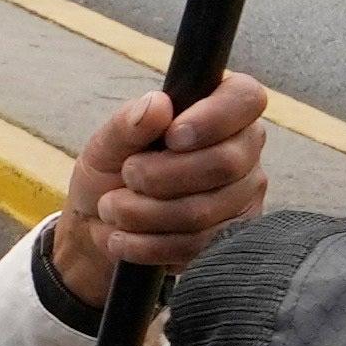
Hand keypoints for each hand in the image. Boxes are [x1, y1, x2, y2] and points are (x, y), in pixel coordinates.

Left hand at [47, 69, 267, 303]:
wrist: (99, 225)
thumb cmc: (112, 171)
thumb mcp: (107, 143)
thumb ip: (129, 123)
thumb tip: (158, 104)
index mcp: (220, 109)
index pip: (245, 98)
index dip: (212, 118)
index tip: (171, 136)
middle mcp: (243, 150)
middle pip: (225, 162)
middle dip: (160, 175)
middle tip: (128, 175)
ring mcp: (242, 196)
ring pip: (203, 211)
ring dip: (143, 213)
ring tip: (112, 207)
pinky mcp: (229, 238)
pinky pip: (194, 246)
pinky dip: (147, 245)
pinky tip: (122, 237)